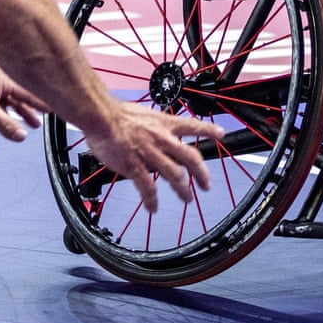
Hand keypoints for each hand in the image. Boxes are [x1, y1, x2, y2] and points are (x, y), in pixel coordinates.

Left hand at [0, 67, 47, 149]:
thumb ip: (5, 125)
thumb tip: (21, 135)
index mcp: (3, 82)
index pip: (27, 94)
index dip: (39, 103)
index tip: (51, 108)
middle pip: (15, 103)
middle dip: (25, 114)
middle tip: (37, 123)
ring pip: (0, 113)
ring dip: (8, 124)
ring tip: (19, 133)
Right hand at [86, 101, 223, 211]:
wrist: (101, 116)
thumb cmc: (118, 114)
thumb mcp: (145, 115)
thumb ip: (155, 127)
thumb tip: (157, 134)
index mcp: (165, 123)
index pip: (193, 125)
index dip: (209, 130)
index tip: (221, 134)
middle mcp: (162, 139)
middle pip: (190, 157)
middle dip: (202, 174)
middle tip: (206, 185)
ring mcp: (150, 153)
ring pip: (174, 175)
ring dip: (183, 190)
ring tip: (187, 199)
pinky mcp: (135, 165)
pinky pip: (148, 187)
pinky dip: (152, 200)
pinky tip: (153, 208)